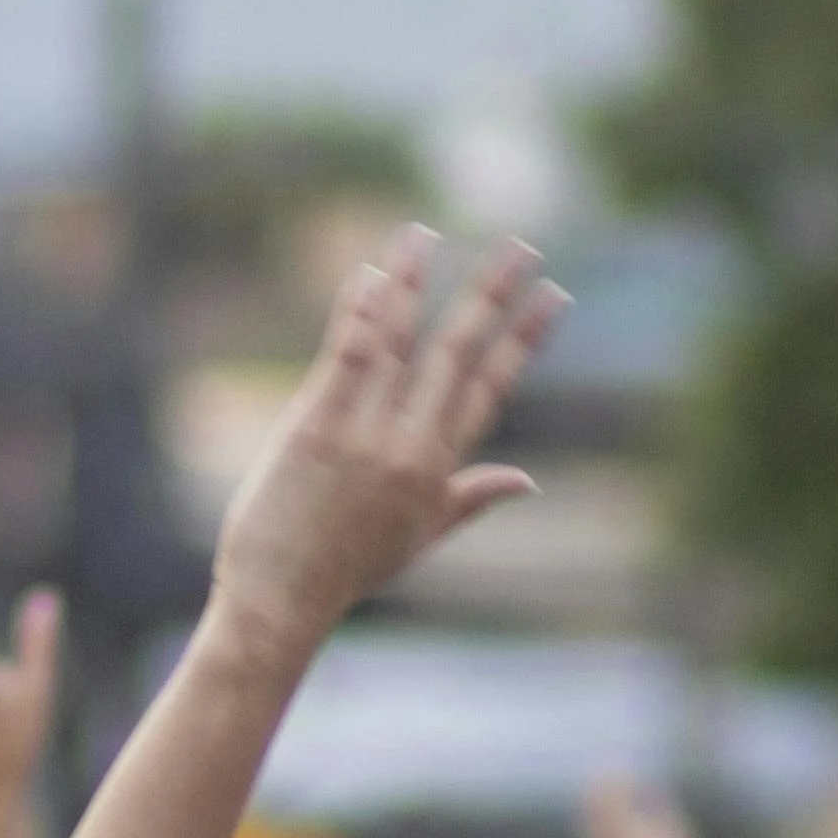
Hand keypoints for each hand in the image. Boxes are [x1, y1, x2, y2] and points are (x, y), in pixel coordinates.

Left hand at [207, 229, 559, 643]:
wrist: (283, 603)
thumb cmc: (345, 572)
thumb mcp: (421, 537)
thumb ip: (472, 498)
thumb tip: (529, 481)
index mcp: (438, 468)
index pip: (492, 388)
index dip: (524, 341)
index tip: (555, 297)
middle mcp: (411, 446)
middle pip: (458, 355)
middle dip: (492, 297)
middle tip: (522, 248)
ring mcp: (366, 435)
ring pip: (398, 344)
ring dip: (415, 284)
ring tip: (426, 235)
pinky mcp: (318, 428)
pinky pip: (347, 359)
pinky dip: (360, 315)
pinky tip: (374, 274)